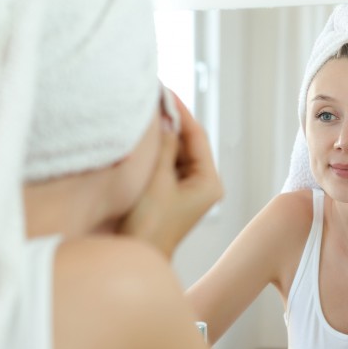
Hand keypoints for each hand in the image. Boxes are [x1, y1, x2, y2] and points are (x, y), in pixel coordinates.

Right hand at [120, 92, 222, 256]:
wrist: (138, 257)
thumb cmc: (149, 225)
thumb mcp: (157, 180)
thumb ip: (164, 147)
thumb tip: (166, 117)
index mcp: (210, 182)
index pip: (198, 136)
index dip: (181, 111)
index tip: (165, 91)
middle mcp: (204, 184)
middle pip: (188, 141)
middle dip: (171, 120)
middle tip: (152, 96)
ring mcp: (189, 189)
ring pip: (177, 150)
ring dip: (162, 133)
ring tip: (144, 110)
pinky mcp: (173, 192)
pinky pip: (168, 162)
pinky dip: (157, 148)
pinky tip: (143, 134)